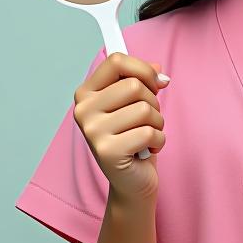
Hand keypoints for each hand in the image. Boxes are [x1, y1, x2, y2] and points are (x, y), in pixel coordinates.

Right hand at [73, 52, 169, 202]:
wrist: (131, 181)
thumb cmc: (133, 138)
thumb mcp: (135, 104)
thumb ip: (142, 81)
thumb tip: (158, 70)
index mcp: (86, 93)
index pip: (116, 61)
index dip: (143, 69)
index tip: (156, 82)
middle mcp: (83, 110)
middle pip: (134, 85)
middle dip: (153, 102)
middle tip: (148, 120)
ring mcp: (92, 131)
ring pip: (144, 109)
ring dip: (157, 123)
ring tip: (147, 136)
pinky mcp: (107, 151)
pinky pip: (149, 132)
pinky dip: (159, 141)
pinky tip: (148, 150)